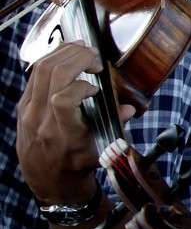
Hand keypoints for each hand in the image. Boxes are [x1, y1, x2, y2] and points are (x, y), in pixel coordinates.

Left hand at [15, 41, 120, 201]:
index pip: (63, 99)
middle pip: (53, 74)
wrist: (49, 179)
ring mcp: (29, 111)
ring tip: (83, 49)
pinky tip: (67, 56)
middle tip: (95, 58)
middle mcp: (42, 120)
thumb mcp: (101, 150)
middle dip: (78, 58)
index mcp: (63, 133)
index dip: (83, 86)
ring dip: (64, 53)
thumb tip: (128, 108)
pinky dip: (52, 59)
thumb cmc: (76, 164)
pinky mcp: (24, 105)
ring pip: (41, 69)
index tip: (96, 89)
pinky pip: (34, 74)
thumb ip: (114, 126)